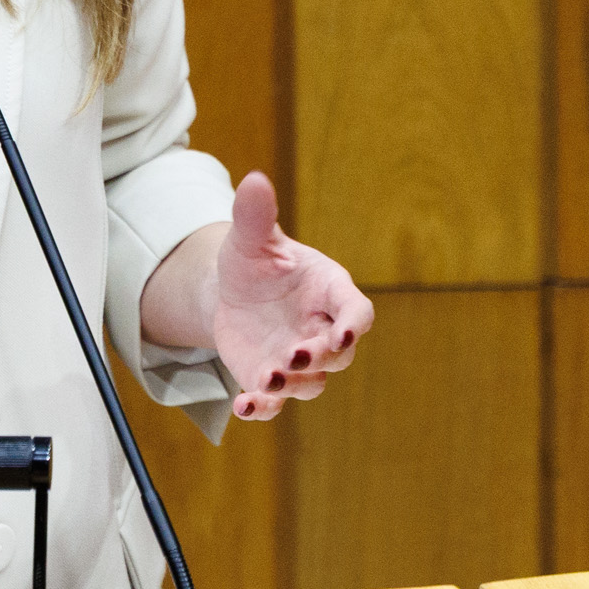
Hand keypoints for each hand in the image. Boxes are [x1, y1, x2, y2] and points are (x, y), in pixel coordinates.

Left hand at [151, 173, 372, 421]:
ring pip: (312, 383)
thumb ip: (256, 215)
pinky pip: (274, 403)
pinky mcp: (271, 379)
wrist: (230, 291)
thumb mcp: (250, 237)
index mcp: (329, 292)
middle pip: (339, 354)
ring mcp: (299, 359)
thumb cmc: (255, 260)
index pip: (357, 311)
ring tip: (266, 382)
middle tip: (293, 355)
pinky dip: (262, 409)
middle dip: (320, 357)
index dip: (354, 323)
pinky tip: (241, 406)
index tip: (344, 331)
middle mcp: (321, 330)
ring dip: (293, 386)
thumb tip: (254, 179)